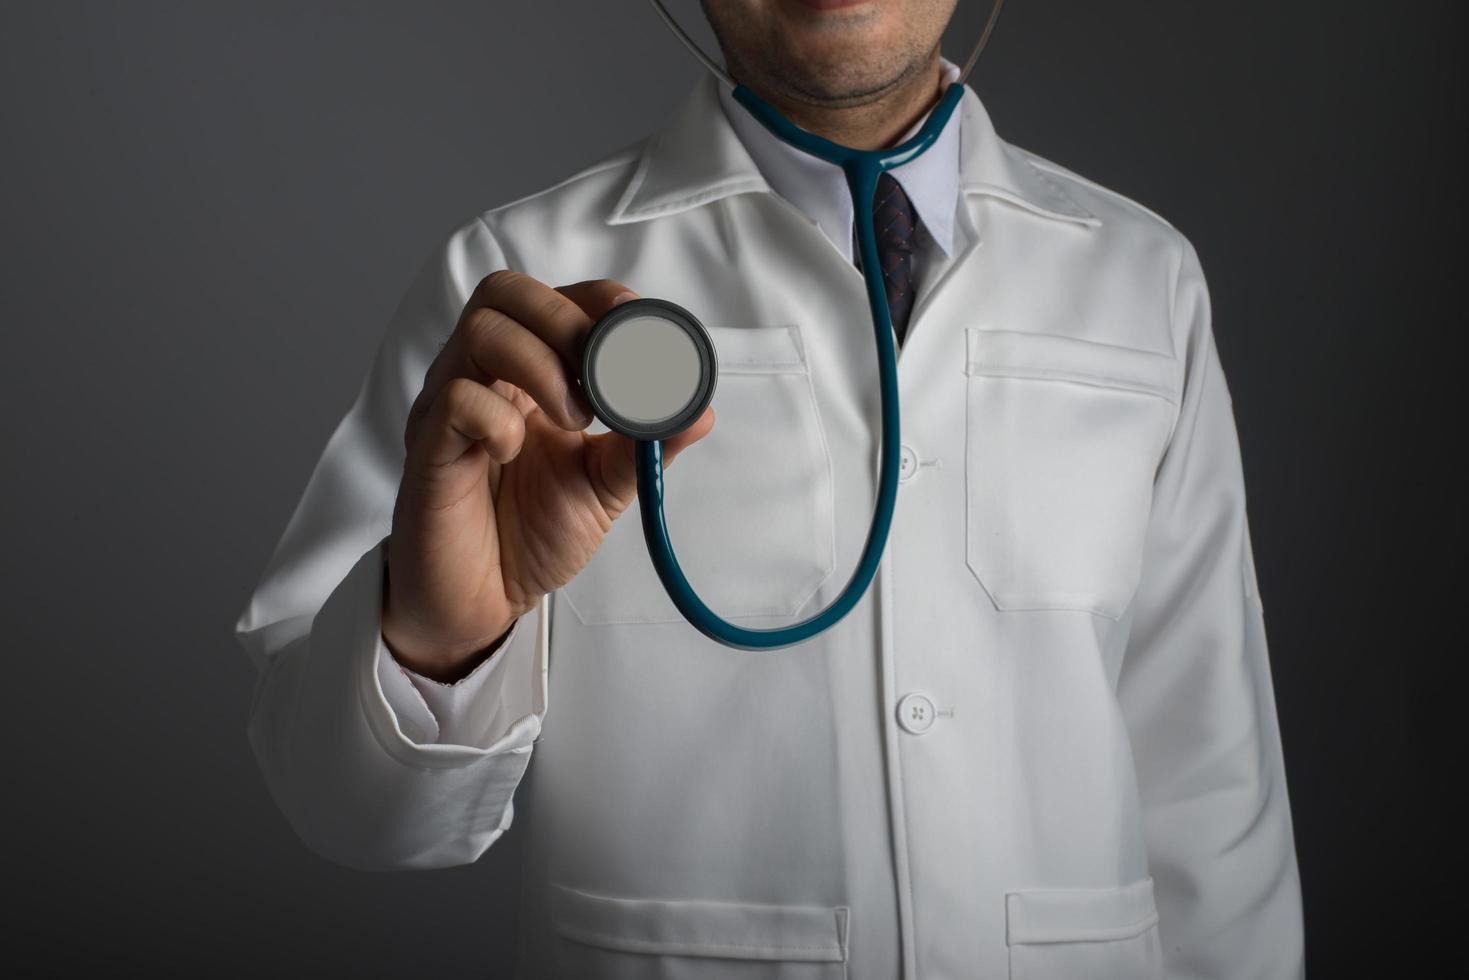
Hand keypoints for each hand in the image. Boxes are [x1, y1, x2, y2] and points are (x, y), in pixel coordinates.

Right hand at [381, 272, 715, 680]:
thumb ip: (646, 445)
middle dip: (567, 320)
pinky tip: (513, 453)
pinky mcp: (427, 447)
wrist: (483, 602)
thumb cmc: (531, 534)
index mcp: (525, 373)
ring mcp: (448, 406)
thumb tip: (700, 410)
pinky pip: (455, 399)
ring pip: (481, 329)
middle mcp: (482, 376)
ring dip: (542, 365)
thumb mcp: (606, 485)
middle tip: (601, 380)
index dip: (598, 301)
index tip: (638, 334)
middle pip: (505, 291)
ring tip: (573, 422)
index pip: (551, 297)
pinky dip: (499, 418)